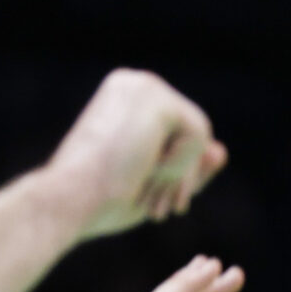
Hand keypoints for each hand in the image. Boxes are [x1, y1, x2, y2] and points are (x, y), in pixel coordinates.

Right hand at [47, 69, 228, 238]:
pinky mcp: (156, 99)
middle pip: (194, 133)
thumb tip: (221, 151)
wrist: (69, 200)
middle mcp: (134, 84)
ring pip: (200, 135)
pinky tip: (146, 169)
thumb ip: (189, 168)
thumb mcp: (154, 185)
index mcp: (126, 99)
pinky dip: (179, 166)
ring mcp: (144, 87)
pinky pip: (199, 136)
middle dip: (180, 177)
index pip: (179, 134)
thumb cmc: (99, 200)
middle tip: (155, 207)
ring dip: (177, 174)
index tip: (149, 198)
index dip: (174, 174)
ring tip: (143, 186)